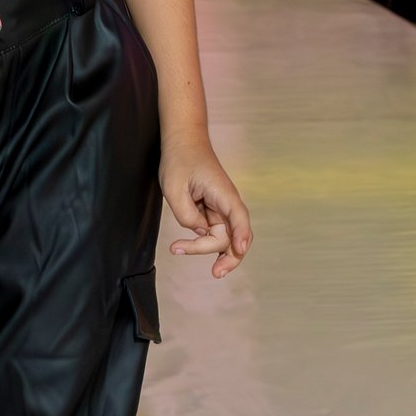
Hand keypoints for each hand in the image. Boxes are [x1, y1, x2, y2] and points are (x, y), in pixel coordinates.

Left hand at [161, 136, 251, 277]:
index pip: (238, 218)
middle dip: (227, 256)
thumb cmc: (181, 160)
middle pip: (233, 236)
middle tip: (216, 273)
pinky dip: (206, 243)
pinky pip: (215, 232)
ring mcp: (222, 208)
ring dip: (209, 250)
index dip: (241, 235)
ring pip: (224, 237)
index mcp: (223, 194)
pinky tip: (188, 247)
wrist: (183, 142)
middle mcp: (227, 203)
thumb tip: (198, 231)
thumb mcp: (174, 188)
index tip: (239, 250)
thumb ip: (186, 215)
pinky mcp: (213, 211)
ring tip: (183, 253)